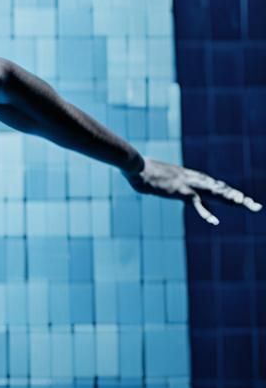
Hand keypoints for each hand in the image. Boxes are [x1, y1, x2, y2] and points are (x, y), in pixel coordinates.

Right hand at [124, 157, 260, 225]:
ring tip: (246, 205)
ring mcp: (188, 184)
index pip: (214, 185)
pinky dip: (205, 212)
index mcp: (189, 176)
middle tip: (256, 206)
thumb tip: (164, 186)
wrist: (135, 165)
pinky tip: (215, 222)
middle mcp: (193, 179)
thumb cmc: (142, 171)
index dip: (229, 193)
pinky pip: (195, 203)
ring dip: (231, 200)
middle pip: (220, 190)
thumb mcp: (159, 179)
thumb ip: (167, 184)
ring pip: (215, 193)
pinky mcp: (179, 191)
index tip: (242, 199)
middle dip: (238, 198)